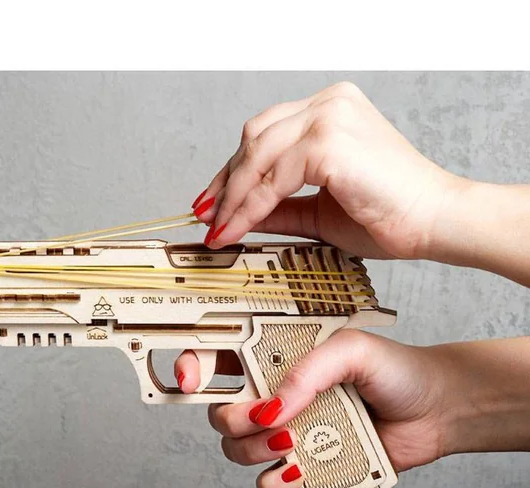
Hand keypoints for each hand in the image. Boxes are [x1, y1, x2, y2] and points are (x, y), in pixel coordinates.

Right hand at [175, 330, 446, 487]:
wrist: (434, 409)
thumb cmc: (394, 369)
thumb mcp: (352, 349)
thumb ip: (308, 371)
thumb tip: (273, 407)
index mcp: (277, 360)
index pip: (220, 361)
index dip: (193, 368)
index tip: (190, 379)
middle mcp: (275, 396)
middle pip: (220, 413)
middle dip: (232, 419)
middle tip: (266, 418)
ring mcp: (288, 433)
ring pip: (237, 451)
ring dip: (254, 451)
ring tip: (293, 442)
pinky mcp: (304, 466)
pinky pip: (268, 485)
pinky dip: (275, 484)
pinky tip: (299, 471)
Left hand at [192, 81, 463, 259]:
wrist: (434, 222)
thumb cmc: (389, 215)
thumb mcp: (320, 212)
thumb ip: (280, 208)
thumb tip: (242, 216)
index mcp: (330, 112)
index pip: (265, 135)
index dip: (235, 171)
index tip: (214, 202)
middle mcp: (328, 105)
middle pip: (254, 138)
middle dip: (225, 182)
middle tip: (206, 216)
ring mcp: (329, 118)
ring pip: (257, 155)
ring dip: (233, 197)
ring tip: (219, 229)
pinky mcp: (329, 141)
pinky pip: (273, 177)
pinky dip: (251, 205)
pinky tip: (238, 227)